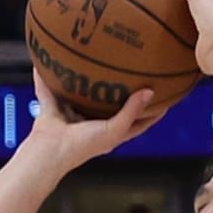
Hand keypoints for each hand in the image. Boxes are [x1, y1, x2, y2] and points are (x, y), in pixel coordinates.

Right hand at [23, 72, 156, 169]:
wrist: (50, 152)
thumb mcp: (114, 129)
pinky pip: (48, 91)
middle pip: (110, 106)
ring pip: (80, 96)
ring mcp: (71, 117)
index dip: (153, 111)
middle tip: (133, 70)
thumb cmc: (84, 146)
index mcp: (110, 133)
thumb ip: (131, 111)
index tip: (167, 95)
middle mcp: (91, 125)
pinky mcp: (52, 111)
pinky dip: (44, 79)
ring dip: (83, 82)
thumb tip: (150, 91)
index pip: (138, 122)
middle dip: (120, 92)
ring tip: (92, 61)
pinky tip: (46, 60)